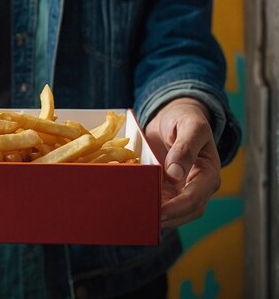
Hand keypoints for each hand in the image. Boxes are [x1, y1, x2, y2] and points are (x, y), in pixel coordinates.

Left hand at [145, 97, 220, 228]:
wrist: (174, 118)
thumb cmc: (186, 120)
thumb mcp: (190, 127)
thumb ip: (185, 148)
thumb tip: (176, 173)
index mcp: (208, 173)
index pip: (194, 198)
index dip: (177, 208)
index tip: (160, 213)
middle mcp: (196, 187)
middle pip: (184, 212)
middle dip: (165, 219)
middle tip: (141, 221)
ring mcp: (180, 190)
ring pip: (171, 213)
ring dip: (155, 217)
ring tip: (134, 218)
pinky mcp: (165, 189)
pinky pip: (158, 203)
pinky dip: (146, 206)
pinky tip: (131, 207)